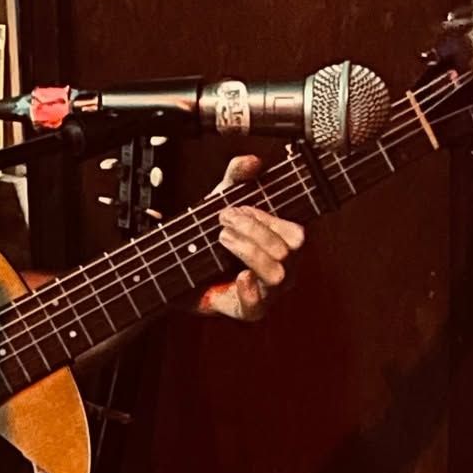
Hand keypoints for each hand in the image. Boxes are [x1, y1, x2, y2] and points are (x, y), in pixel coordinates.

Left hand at [196, 153, 304, 322]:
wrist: (177, 269)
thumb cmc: (208, 235)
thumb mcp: (220, 200)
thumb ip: (235, 178)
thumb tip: (251, 161)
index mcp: (283, 245)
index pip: (294, 234)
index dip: (266, 218)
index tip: (236, 208)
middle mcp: (283, 270)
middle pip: (288, 251)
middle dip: (254, 230)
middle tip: (223, 219)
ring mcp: (267, 293)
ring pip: (278, 275)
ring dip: (250, 251)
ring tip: (222, 238)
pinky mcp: (246, 311)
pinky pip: (258, 308)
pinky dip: (250, 291)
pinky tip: (240, 276)